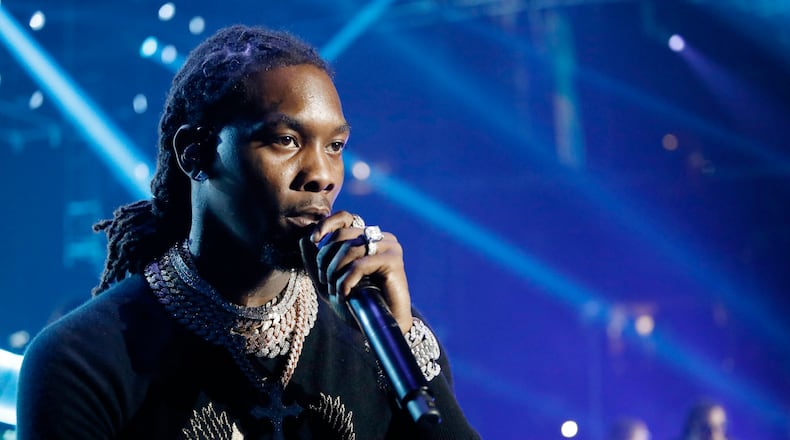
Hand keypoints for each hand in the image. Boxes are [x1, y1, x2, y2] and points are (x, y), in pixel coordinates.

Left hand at [299, 211, 413, 333]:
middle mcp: (380, 237)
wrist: (381, 325)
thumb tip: (303, 240)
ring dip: (335, 272)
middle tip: (326, 281)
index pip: (345, 218)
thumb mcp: (329, 283)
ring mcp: (389, 247)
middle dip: (326, 259)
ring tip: (336, 291)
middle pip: (342, 235)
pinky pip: (359, 264)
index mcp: (367, 237)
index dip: (326, 224)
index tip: (312, 239)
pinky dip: (346, 281)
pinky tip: (344, 294)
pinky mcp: (393, 261)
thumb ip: (316, 262)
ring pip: (349, 249)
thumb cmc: (358, 304)